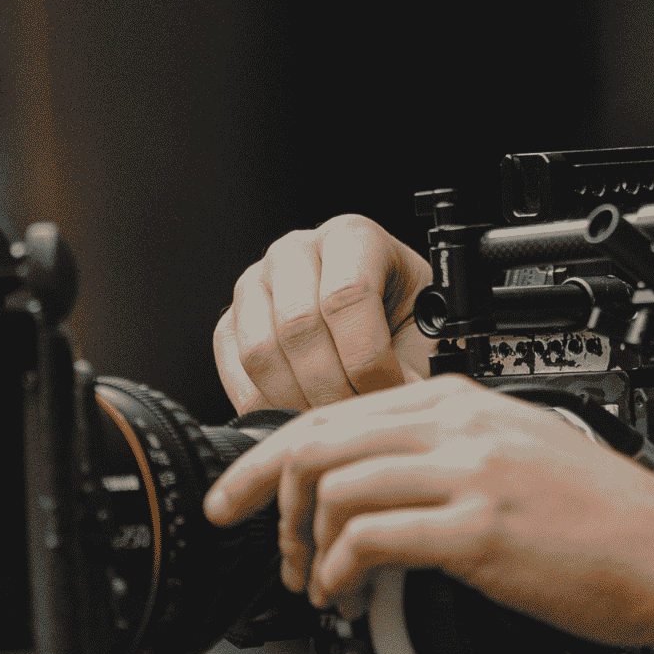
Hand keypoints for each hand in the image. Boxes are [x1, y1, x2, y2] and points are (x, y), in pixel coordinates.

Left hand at [202, 380, 653, 653]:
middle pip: (318, 441)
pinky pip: (369, 538)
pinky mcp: (477, 528)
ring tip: (318, 587)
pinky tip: (349, 599)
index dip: (269, 458)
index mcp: (465, 401)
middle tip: (262, 549)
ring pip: (334, 487)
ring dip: (304, 547)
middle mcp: (461, 426)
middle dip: (267, 500)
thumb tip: (380, 483)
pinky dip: (339, 574)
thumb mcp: (521, 460)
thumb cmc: (608, 526)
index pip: (336, 412)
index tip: (241, 497)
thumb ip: (452, 455)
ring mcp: (469, 473)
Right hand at [211, 214, 434, 411]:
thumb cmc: (402, 321)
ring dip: (297, 399)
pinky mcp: (229, 322)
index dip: (368, 358)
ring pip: (260, 352)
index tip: (388, 390)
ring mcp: (255, 283)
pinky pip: (234, 370)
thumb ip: (418, 362)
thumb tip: (404, 398)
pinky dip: (264, 404)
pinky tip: (298, 412)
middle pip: (299, 326)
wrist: (375, 320)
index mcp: (352, 237)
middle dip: (332, 386)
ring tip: (331, 415)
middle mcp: (296, 251)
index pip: (347, 296)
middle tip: (357, 413)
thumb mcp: (424, 331)